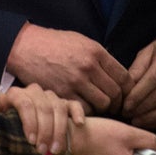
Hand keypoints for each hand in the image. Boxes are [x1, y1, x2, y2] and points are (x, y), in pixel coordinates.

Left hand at [0, 83, 84, 154]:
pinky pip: (74, 105)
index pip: (23, 101)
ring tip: (55, 150)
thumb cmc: (15, 131)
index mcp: (16, 95)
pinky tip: (78, 125)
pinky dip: (77, 114)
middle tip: (41, 150)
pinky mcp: (66, 104)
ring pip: (58, 108)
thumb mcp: (3, 125)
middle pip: (43, 107)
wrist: (35, 138)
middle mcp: (34, 93)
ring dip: (58, 131)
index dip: (28, 120)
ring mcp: (51, 97)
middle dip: (44, 131)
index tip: (30, 140)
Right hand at [6, 24, 130, 114]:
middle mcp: (88, 67)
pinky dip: (86, 112)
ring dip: (103, 109)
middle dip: (118, 102)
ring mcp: (75, 81)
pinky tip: (83, 109)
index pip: (124, 77)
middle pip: (116, 94)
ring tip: (99, 108)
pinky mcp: (62, 93)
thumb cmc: (55, 44)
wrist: (27, 47)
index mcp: (96, 52)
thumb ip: (100, 58)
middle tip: (114, 106)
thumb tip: (116, 75)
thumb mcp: (82, 42)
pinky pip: (83, 110)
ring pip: (102, 104)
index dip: (128, 90)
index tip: (125, 95)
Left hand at [121, 35, 155, 129]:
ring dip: (151, 119)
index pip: (152, 79)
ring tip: (137, 120)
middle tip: (127, 114)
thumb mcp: (148, 51)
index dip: (137, 95)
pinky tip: (151, 123)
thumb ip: (137, 69)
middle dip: (141, 109)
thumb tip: (125, 90)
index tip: (125, 105)